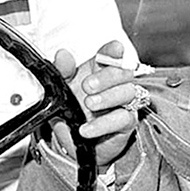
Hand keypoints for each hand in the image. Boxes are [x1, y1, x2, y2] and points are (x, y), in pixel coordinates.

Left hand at [51, 40, 139, 166]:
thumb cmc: (72, 110)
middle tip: (87, 86)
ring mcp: (123, 103)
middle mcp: (114, 84)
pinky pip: (122, 119)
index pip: (110, 55)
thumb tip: (62, 54)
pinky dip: (103, 124)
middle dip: (106, 77)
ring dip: (107, 97)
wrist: (72, 142)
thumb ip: (62, 71)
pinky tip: (87, 129)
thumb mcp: (61, 89)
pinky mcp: (126, 123)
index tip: (115, 48)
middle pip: (123, 72)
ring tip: (89, 105)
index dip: (114, 51)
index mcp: (98, 70)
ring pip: (128, 92)